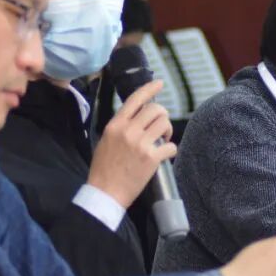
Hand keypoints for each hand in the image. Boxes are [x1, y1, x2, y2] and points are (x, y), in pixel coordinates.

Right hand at [86, 79, 173, 207]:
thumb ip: (120, 127)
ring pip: (164, 123)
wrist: (105, 193)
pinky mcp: (151, 158)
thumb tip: (136, 118)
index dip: (149, 88)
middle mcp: (128, 130)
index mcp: (115, 125)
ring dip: (168, 130)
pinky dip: (171, 149)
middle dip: (162, 115)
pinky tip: (165, 155)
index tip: (159, 83)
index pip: (135, 99)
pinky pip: (171, 146)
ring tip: (163, 140)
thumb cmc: (103, 169)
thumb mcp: (106, 141)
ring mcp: (140, 144)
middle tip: (161, 128)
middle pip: (155, 109)